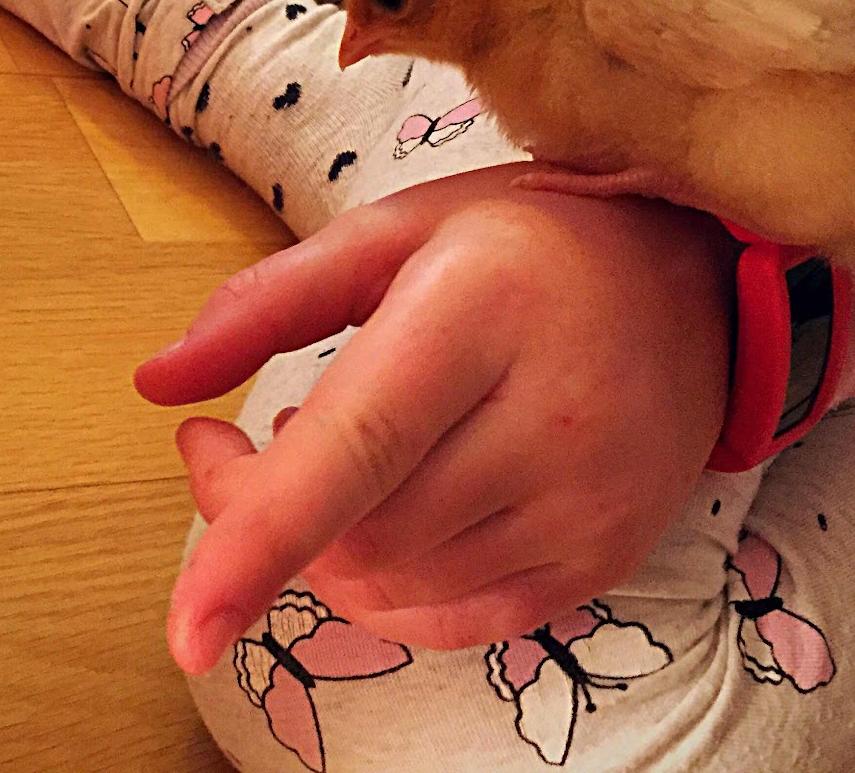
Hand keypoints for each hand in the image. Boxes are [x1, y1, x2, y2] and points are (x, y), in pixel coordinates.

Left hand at [135, 164, 735, 674]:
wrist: (697, 286)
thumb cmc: (528, 243)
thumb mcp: (391, 231)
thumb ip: (264, 303)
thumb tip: (157, 382)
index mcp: (481, 311)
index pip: (358, 446)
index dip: (260, 536)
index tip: (187, 622)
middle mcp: (546, 420)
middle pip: (357, 534)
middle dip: (253, 515)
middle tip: (229, 448)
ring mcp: (582, 506)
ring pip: (392, 586)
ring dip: (315, 546)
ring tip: (323, 458)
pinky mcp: (596, 560)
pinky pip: (450, 619)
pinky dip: (379, 585)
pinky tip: (377, 511)